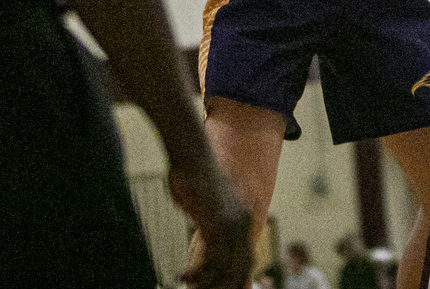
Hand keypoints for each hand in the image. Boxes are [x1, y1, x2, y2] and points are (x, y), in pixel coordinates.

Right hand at [169, 158, 252, 288]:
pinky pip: (210, 261)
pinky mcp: (216, 225)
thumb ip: (210, 220)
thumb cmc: (191, 175)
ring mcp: (231, 225)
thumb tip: (206, 232)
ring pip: (225, 269)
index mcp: (243, 219)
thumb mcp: (206, 203)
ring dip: (206, 283)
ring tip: (189, 287)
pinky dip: (197, 274)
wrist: (190, 154)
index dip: (238, 278)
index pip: (247, 259)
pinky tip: (183, 277)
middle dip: (226, 285)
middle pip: (241, 269)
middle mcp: (242, 223)